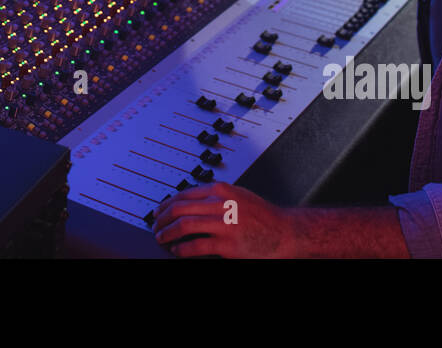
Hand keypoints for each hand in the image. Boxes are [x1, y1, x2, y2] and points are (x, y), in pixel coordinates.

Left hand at [151, 182, 300, 257]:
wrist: (285, 232)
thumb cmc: (264, 216)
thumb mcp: (239, 196)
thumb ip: (217, 197)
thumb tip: (191, 202)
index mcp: (222, 191)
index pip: (184, 194)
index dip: (167, 204)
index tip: (159, 211)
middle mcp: (221, 204)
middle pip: (180, 208)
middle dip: (163, 218)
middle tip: (156, 226)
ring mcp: (224, 224)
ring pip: (184, 225)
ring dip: (168, 233)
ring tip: (162, 239)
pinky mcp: (228, 244)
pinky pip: (197, 246)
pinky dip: (182, 249)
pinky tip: (178, 251)